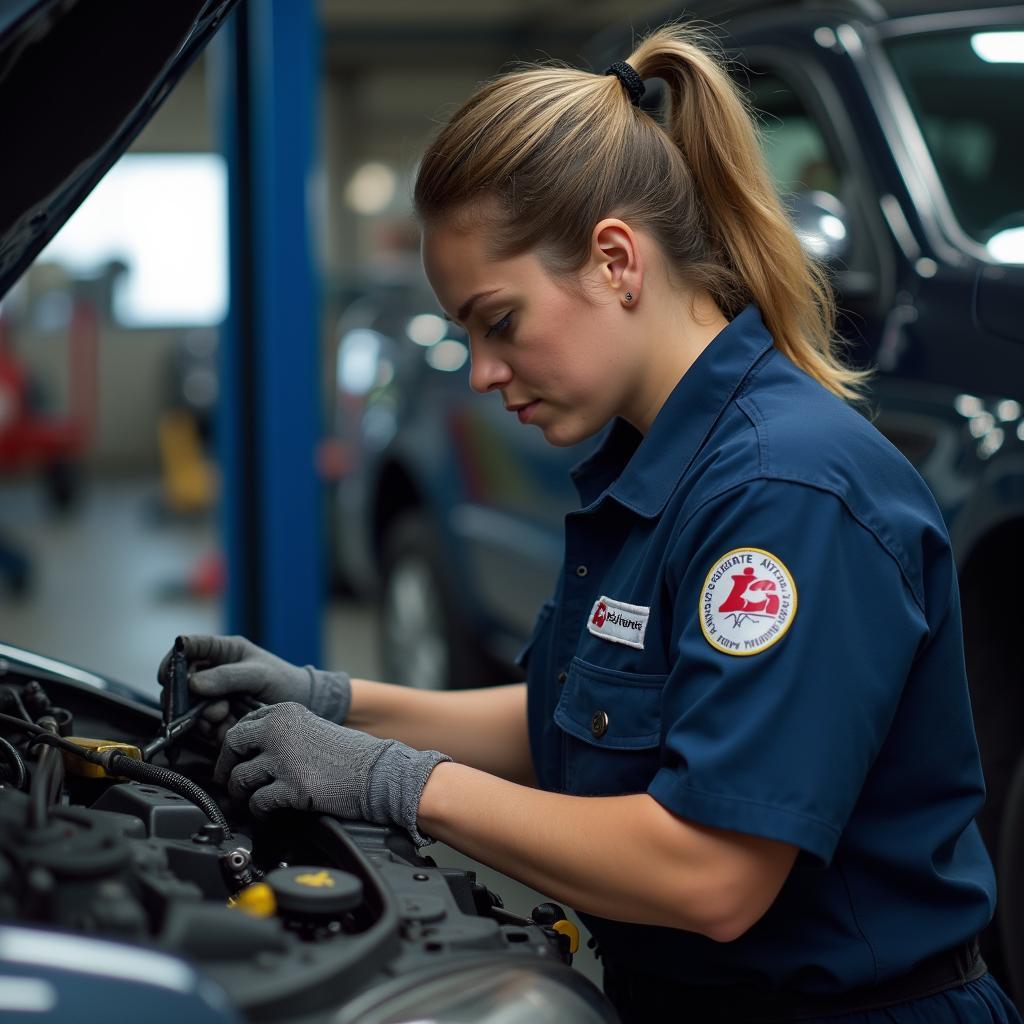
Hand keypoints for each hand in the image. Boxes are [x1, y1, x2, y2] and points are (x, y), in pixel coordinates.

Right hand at [157, 635, 350, 739]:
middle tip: (212, 709)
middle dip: (190, 700)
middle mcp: (212, 672)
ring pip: (188, 709)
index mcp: (222, 651)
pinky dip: (212, 730)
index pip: (186, 648)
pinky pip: (202, 726)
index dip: (172, 660)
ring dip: (203, 718)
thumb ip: (228, 676)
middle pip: (180, 684)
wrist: (300, 706)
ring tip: (225, 717)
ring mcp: (213, 696)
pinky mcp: (216, 717)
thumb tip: (194, 683)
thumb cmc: (283, 681)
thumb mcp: (259, 674)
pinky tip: (229, 728)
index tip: (167, 676)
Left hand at [214, 703, 450, 844]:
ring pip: (240, 779)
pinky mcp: (291, 787)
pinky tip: (269, 813)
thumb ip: (280, 732)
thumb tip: (247, 751)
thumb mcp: (310, 727)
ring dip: (243, 795)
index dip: (233, 749)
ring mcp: (284, 758)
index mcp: (284, 712)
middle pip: (232, 747)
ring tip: (254, 800)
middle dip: (227, 769)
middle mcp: (279, 730)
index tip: (235, 762)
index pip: (241, 726)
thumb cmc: (347, 753)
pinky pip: (257, 803)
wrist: (377, 772)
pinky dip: (259, 812)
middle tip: (231, 784)